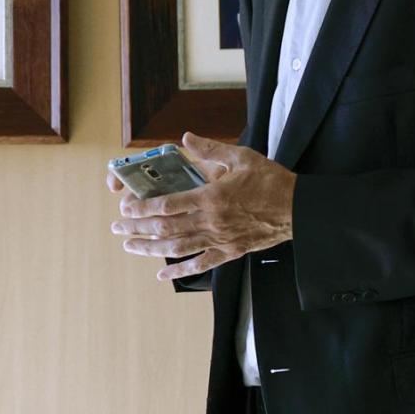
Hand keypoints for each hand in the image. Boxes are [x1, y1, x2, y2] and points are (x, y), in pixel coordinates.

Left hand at [111, 132, 296, 281]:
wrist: (296, 208)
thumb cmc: (270, 181)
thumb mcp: (241, 157)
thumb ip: (210, 150)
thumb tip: (186, 138)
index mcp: (211, 197)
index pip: (168, 205)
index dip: (143, 209)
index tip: (126, 209)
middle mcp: (211, 222)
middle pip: (166, 229)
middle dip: (138, 229)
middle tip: (118, 229)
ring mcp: (220, 240)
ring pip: (178, 249)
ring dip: (151, 249)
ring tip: (131, 246)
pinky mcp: (230, 252)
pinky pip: (201, 265)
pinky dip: (180, 272)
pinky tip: (163, 275)